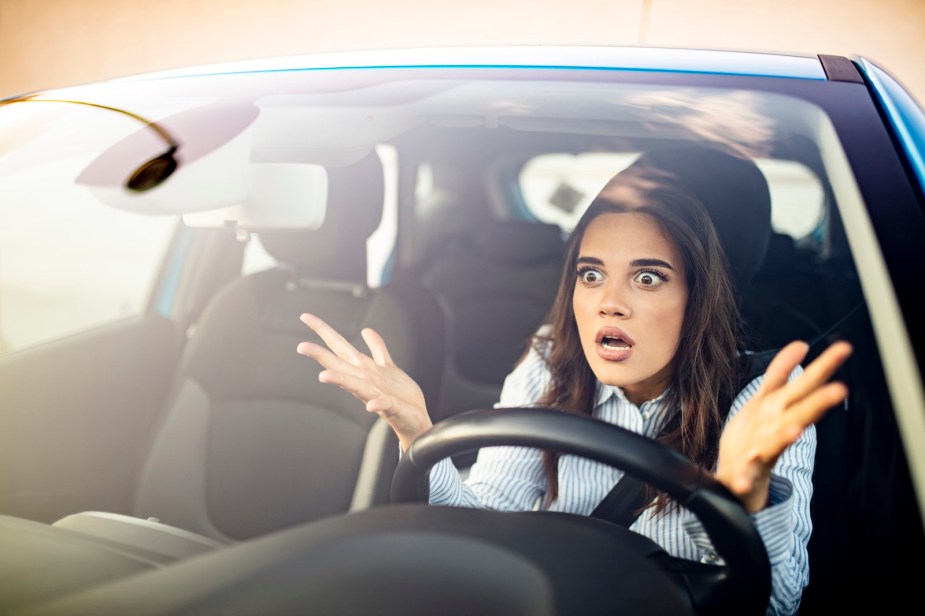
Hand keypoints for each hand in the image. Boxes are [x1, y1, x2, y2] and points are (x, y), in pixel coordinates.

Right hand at [296, 313, 431, 451]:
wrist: (415, 418)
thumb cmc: (399, 395)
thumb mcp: (387, 365)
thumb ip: (377, 348)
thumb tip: (366, 331)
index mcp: (363, 368)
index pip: (339, 346)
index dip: (323, 330)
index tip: (305, 317)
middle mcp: (365, 380)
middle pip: (339, 364)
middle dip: (321, 355)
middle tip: (301, 346)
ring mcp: (376, 394)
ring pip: (355, 385)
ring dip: (340, 380)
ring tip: (324, 376)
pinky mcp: (392, 407)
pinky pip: (385, 405)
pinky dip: (377, 404)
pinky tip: (371, 406)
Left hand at [716, 340, 852, 511]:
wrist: (737, 482)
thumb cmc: (755, 438)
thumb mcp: (766, 400)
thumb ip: (781, 373)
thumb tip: (801, 345)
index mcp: (780, 411)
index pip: (805, 386)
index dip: (823, 367)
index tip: (844, 349)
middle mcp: (775, 431)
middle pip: (800, 413)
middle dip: (818, 402)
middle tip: (840, 390)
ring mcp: (761, 454)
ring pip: (776, 444)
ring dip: (785, 437)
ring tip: (796, 430)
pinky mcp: (744, 476)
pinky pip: (744, 477)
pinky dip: (745, 478)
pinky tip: (745, 475)